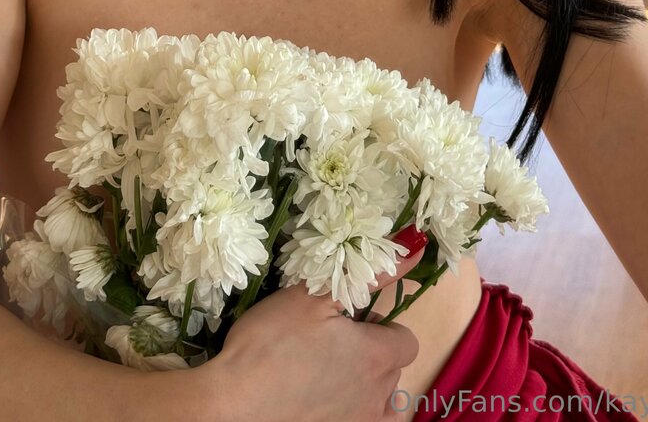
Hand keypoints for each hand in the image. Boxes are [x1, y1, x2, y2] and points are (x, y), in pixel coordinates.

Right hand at [209, 227, 426, 421]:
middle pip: (390, 370)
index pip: (406, 340)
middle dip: (368, 352)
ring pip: (379, 404)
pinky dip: (351, 411)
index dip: (382, 325)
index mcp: (376, 358)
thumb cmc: (272, 343)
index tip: (351, 319)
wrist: (233, 405)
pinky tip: (323, 399)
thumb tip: (415, 243)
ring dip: (364, 387)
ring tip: (326, 373)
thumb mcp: (315, 295)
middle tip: (328, 341)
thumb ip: (369, 273)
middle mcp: (377, 398)